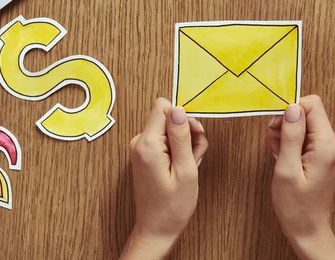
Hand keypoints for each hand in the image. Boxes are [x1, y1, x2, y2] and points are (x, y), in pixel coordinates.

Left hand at [120, 98, 207, 259]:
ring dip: (185, 144)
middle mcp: (139, 142)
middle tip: (195, 156)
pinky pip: (164, 140)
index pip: (162, 106)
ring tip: (190, 166)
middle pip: (168, 118)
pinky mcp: (144, 153)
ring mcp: (140, 148)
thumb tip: (178, 109)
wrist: (156, 228)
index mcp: (147, 144)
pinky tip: (183, 167)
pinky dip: (178, 151)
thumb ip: (181, 137)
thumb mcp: (185, 170)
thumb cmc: (172, 206)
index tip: (194, 134)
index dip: (182, 116)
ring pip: (169, 130)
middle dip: (187, 133)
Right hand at [266, 95, 334, 259]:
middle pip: (304, 112)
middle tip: (274, 145)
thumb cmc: (296, 205)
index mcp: (326, 144)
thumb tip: (291, 108)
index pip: (311, 104)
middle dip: (283, 123)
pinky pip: (300, 135)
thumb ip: (290, 136)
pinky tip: (282, 158)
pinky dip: (286, 142)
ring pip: (299, 123)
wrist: (306, 227)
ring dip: (282, 134)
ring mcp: (325, 147)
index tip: (275, 125)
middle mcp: (330, 142)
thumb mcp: (286, 169)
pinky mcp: (318, 152)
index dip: (289, 109)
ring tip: (278, 155)